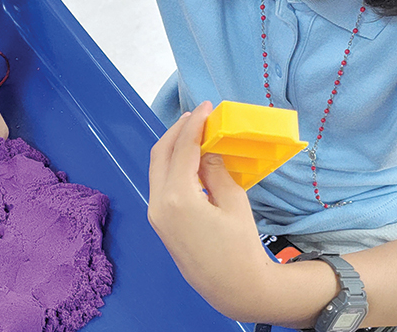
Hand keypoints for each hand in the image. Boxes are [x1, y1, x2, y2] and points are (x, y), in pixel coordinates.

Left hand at [147, 101, 274, 319]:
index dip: (194, 124)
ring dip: (173, 147)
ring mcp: (156, 214)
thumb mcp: (234, 202)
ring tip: (193, 131)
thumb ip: (216, 170)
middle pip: (161, 154)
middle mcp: (158, 204)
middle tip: (196, 115)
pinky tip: (189, 158)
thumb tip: (205, 150)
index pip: (183, 149)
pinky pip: (161, 184)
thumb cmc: (240, 248)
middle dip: (177, 131)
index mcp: (178, 198)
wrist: (234, 289)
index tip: (205, 107)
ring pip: (157, 168)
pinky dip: (172, 165)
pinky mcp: (160, 222)